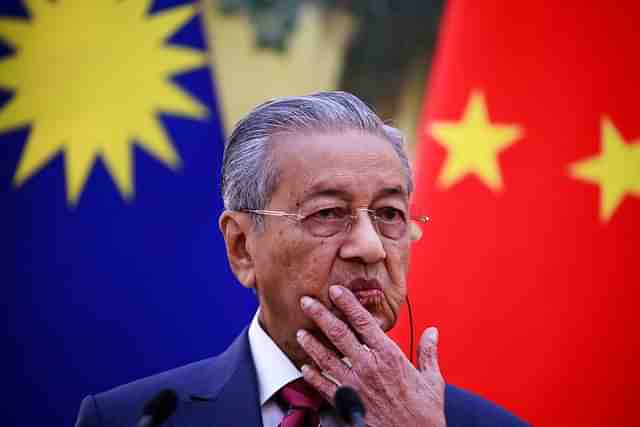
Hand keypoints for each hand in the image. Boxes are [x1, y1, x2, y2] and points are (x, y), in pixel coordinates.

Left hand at [297, 285, 445, 426]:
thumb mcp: (432, 379)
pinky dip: (313, 377)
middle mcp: (369, 367)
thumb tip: (432, 332)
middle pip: (338, 334)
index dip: (347, 303)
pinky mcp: (348, 404)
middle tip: (306, 302)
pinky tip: (305, 368)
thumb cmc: (424, 413)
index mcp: (389, 356)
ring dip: (311, 343)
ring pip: (326, 358)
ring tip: (300, 332)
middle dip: (320, 314)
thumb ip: (428, 352)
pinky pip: (325, 387)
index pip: (363, 321)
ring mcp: (355, 385)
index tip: (336, 291)